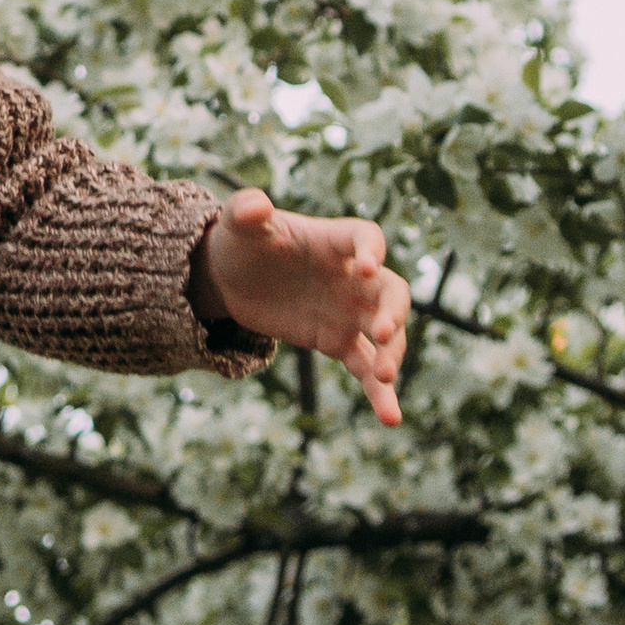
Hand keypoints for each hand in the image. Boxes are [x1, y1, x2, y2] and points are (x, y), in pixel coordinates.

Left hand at [197, 188, 408, 427]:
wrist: (231, 277)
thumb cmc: (242, 240)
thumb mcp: (238, 223)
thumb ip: (246, 211)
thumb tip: (255, 205)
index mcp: (334, 241)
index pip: (367, 238)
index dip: (371, 250)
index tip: (367, 267)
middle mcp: (352, 277)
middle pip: (391, 291)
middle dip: (393, 311)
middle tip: (382, 332)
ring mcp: (348, 311)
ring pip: (386, 334)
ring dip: (392, 353)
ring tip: (383, 377)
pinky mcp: (336, 341)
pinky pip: (365, 368)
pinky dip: (379, 393)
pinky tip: (391, 419)